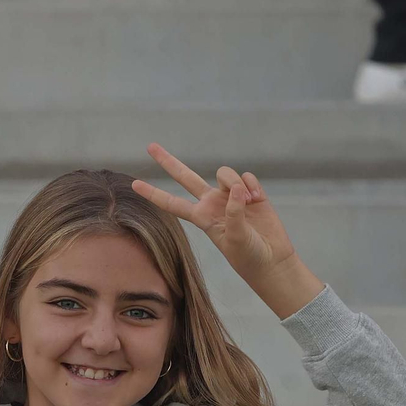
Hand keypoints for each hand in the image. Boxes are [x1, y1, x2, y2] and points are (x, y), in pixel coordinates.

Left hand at [131, 143, 299, 285]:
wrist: (271, 259)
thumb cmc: (249, 256)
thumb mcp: (236, 238)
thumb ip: (233, 213)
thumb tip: (234, 189)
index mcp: (201, 217)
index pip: (172, 203)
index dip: (153, 194)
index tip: (134, 184)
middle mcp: (212, 203)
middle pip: (186, 177)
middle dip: (168, 161)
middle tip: (150, 146)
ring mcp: (230, 196)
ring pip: (224, 173)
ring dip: (235, 183)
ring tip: (248, 202)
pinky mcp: (251, 192)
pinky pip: (246, 176)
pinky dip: (252, 185)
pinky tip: (257, 199)